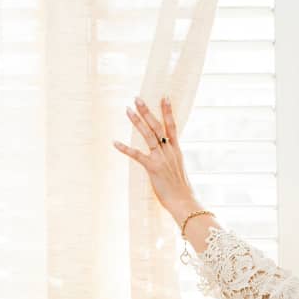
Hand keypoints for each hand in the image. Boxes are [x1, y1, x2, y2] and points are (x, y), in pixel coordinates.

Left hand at [112, 95, 195, 216]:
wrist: (184, 202)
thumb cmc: (182, 190)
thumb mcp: (178, 170)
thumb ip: (172, 159)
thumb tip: (167, 155)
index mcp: (177, 151)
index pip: (172, 127)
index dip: (168, 111)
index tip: (164, 97)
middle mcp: (170, 151)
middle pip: (158, 126)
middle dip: (147, 111)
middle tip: (137, 98)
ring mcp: (162, 159)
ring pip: (149, 135)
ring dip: (137, 121)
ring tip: (128, 110)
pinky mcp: (153, 168)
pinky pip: (137, 155)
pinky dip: (125, 148)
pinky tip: (114, 142)